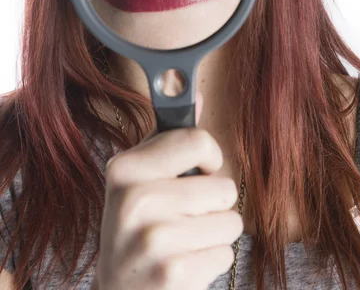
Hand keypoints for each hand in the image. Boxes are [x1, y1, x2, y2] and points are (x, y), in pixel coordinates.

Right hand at [93, 91, 242, 288]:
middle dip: (214, 204)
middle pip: (223, 186)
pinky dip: (211, 261)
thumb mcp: (141, 178)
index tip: (198, 171)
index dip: (209, 158)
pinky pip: (225, 254)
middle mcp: (134, 199)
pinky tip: (183, 265)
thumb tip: (196, 92)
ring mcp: (152, 238)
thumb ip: (170, 139)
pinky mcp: (172, 273)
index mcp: (125, 167)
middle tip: (184, 216)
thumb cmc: (138, 226)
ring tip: (183, 242)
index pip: (199, 141)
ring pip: (230, 221)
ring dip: (215, 234)